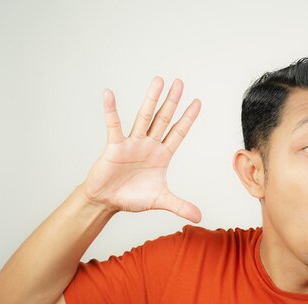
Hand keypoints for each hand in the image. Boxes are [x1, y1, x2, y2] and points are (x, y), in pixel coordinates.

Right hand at [82, 77, 201, 222]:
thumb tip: (200, 217)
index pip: (179, 132)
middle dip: (173, 101)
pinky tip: (109, 94)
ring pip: (144, 117)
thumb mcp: (161, 201)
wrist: (108, 202)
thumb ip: (180, 206)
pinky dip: (111, 110)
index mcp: (162, 155)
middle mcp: (149, 145)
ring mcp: (132, 143)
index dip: (188, 118)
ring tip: (158, 81)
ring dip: (151, 100)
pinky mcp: (115, 146)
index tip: (198, 101)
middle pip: (164, 119)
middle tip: (180, 82)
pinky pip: (114, 125)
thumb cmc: (133, 198)